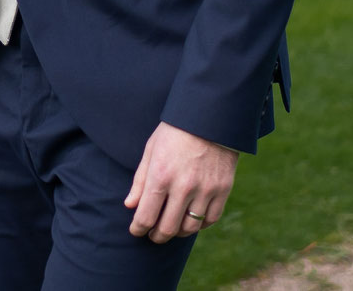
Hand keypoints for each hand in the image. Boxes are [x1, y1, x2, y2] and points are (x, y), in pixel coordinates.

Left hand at [123, 122, 238, 242]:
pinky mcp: (223, 189)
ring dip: (177, 232)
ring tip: (171, 228)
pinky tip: (191, 219)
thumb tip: (130, 206)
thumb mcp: (151, 150)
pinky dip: (200, 224)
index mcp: (161, 175)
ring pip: (189, 228)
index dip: (138, 229)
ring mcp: (205, 189)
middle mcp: (183, 186)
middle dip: (156, 236)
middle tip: (153, 235)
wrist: (209, 116)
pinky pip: (210, 219)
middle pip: (167, 228)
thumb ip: (140, 180)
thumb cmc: (175, 131)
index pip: (145, 216)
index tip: (136, 231)